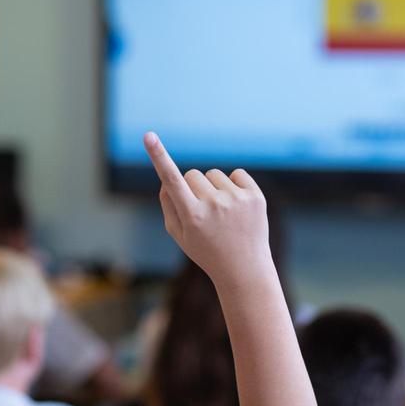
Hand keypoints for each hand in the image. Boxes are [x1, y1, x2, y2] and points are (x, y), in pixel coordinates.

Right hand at [144, 132, 273, 287]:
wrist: (245, 269)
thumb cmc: (206, 251)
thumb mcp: (180, 235)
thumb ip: (168, 205)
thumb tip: (167, 179)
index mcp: (192, 216)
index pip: (171, 180)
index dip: (159, 156)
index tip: (149, 136)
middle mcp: (214, 205)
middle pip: (192, 174)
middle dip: (193, 188)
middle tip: (203, 212)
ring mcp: (237, 200)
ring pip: (214, 174)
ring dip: (214, 188)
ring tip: (223, 214)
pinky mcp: (255, 196)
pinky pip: (237, 174)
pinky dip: (234, 185)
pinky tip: (237, 206)